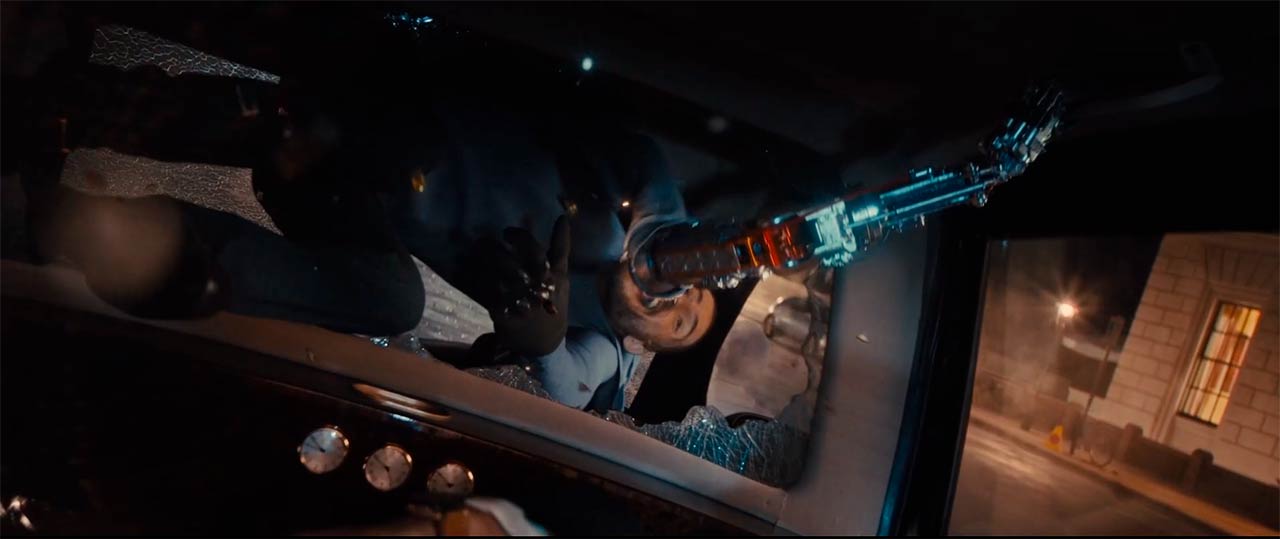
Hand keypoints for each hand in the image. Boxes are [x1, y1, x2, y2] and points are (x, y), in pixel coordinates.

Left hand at [468, 216, 570, 356]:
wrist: (545, 341)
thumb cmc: (553, 301)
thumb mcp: (561, 275)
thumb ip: (560, 247)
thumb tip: (562, 218)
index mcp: (552, 277)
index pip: (534, 251)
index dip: (519, 238)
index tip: (506, 232)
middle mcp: (537, 290)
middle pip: (511, 264)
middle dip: (493, 249)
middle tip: (482, 241)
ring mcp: (520, 306)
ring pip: (497, 279)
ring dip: (482, 263)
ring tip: (474, 252)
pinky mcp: (505, 318)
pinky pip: (487, 296)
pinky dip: (477, 282)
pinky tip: (471, 272)